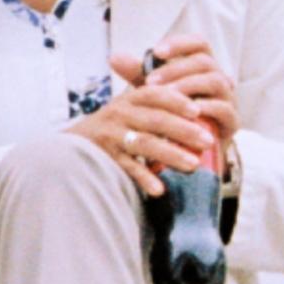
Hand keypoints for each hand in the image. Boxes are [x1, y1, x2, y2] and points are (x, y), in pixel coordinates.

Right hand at [71, 55, 221, 194]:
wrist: (75, 143)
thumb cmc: (115, 125)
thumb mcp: (130, 107)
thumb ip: (157, 103)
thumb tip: (200, 104)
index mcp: (129, 99)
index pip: (155, 94)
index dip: (176, 101)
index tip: (198, 110)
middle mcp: (119, 113)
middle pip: (155, 119)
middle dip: (183, 130)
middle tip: (208, 141)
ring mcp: (111, 135)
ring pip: (144, 143)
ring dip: (170, 153)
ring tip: (193, 165)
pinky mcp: (104, 157)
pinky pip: (127, 167)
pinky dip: (143, 178)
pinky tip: (159, 189)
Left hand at [127, 39, 236, 141]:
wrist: (192, 151)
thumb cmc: (172, 115)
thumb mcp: (155, 93)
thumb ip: (138, 74)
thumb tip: (113, 57)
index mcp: (202, 67)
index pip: (199, 44)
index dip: (180, 44)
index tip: (156, 51)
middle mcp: (219, 79)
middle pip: (205, 62)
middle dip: (176, 69)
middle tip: (151, 81)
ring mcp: (228, 99)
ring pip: (216, 81)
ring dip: (189, 86)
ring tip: (166, 95)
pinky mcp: (232, 122)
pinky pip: (224, 108)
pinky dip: (206, 108)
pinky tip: (187, 113)